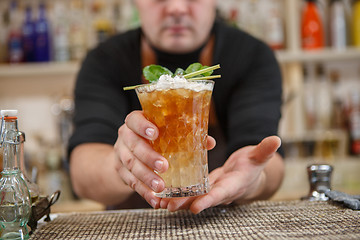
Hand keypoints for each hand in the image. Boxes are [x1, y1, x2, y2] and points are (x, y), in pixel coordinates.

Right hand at [113, 110, 215, 208]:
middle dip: (149, 157)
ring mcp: (120, 154)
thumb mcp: (164, 131)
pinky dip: (143, 192)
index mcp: (135, 122)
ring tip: (161, 187)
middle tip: (164, 167)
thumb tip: (209, 142)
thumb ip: (185, 134)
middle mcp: (125, 136)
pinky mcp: (120, 171)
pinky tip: (154, 200)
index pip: (134, 120)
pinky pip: (131, 182)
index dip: (142, 126)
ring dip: (146, 177)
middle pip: (134, 145)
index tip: (154, 133)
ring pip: (131, 166)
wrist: (127, 150)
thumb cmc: (153, 138)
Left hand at [159, 136, 281, 213]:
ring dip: (177, 200)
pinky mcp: (202, 186)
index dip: (209, 200)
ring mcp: (210, 190)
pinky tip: (160, 194)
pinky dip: (176, 194)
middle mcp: (220, 191)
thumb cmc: (252, 165)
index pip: (221, 193)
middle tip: (169, 205)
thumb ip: (264, 150)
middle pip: (202, 199)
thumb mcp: (258, 157)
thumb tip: (276, 139)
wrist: (246, 175)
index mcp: (234, 184)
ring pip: (192, 197)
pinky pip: (188, 192)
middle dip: (186, 203)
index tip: (197, 207)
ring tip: (159, 202)